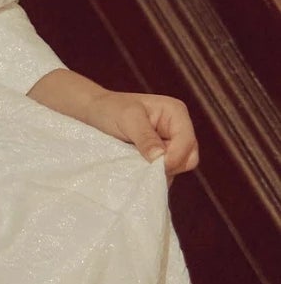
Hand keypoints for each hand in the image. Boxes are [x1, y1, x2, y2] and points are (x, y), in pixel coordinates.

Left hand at [84, 88, 200, 178]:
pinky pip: (164, 171)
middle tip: (145, 169)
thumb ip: (145, 137)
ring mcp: (170, 143)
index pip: (187, 141)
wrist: (94, 112)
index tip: (155, 167)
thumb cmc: (110, 109)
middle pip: (189, 157)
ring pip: (177, 167)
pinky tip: (136, 170)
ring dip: (159, 171)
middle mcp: (177, 129)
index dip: (175, 157)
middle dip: (170, 166)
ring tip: (136, 167)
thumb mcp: (127, 119)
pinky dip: (152, 174)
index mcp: (176, 113)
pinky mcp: (159, 155)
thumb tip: (160, 157)